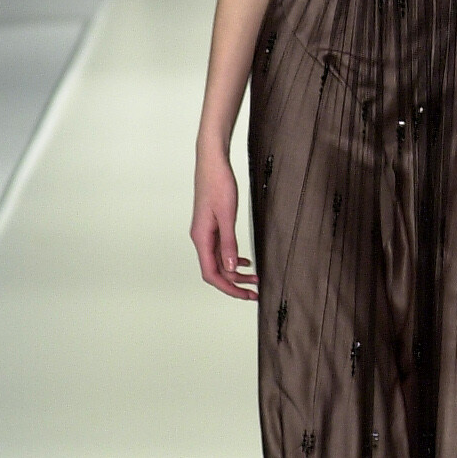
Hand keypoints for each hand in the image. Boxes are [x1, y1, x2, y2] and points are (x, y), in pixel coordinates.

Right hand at [191, 147, 257, 299]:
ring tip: (256, 278)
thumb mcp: (227, 215)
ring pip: (220, 261)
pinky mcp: (212, 226)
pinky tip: (246, 261)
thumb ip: (229, 243)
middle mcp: (201, 238)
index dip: (228, 288)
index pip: (211, 273)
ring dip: (236, 272)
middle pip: (216, 271)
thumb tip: (232, 268)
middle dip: (235, 283)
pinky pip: (221, 249)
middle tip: (256, 292)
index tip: (245, 295)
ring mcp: (206, 232)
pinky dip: (234, 258)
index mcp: (201, 238)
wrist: (212, 162)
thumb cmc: (218, 184)